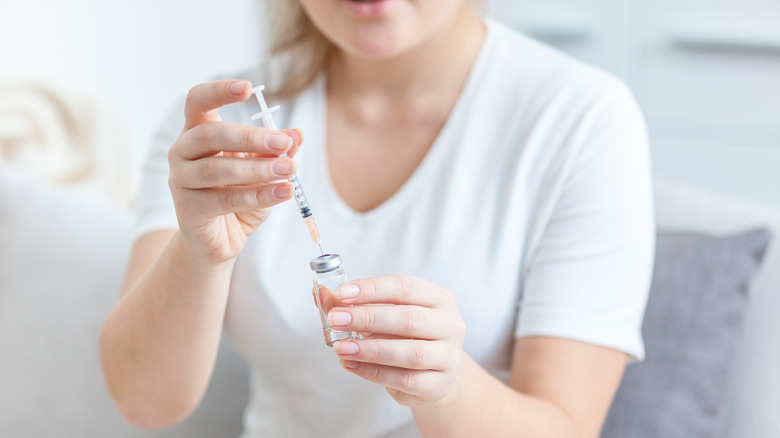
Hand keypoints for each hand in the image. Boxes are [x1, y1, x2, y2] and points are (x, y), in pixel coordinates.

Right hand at [167, 79, 302, 261]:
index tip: (247, 88)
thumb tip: (297, 133)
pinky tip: (283, 192)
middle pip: (211, 135)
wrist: (219, 240)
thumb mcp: (262, 169)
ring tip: (289, 169)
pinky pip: (224, 200)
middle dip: (251, 137)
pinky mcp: (187, 210)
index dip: (218, 91)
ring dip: (257, 169)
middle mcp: (182, 152)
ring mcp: (180, 181)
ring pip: (216, 170)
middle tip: (284, 143)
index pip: (197, 101)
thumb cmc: (238, 196)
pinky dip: (258, 195)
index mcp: (197, 132)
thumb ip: (276, 150)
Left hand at [327, 275, 465, 406]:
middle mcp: (450, 324)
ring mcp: (448, 357)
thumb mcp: (384, 315)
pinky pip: (404, 379)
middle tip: (335, 319)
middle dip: (367, 318)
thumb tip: (322, 294)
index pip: (405, 287)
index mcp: (439, 298)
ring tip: (341, 347)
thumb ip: (354, 305)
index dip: (373, 289)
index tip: (342, 293)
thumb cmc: (405, 337)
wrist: (433, 375)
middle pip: (408, 318)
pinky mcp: (438, 385)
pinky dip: (373, 372)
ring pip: (409, 352)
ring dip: (370, 348)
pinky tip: (351, 365)